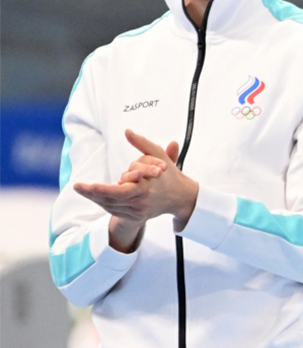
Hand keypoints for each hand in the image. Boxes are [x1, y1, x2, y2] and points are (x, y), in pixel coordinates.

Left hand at [74, 130, 199, 252]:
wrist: (180, 198)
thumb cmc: (168, 175)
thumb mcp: (158, 156)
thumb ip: (142, 143)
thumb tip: (127, 131)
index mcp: (146, 189)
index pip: (119, 191)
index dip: (101, 190)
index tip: (88, 184)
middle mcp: (140, 203)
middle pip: (110, 200)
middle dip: (91, 193)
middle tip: (77, 186)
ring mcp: (137, 212)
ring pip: (110, 206)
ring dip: (95, 198)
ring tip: (82, 189)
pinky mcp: (135, 217)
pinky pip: (114, 210)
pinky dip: (103, 202)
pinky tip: (94, 195)